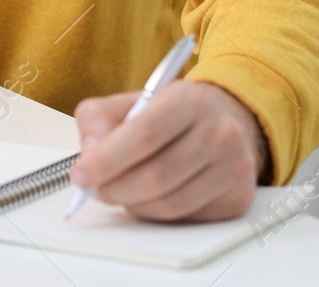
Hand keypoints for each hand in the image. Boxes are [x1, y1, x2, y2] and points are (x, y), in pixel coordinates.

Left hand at [69, 80, 269, 221]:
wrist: (222, 119)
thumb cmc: (169, 113)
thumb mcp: (131, 101)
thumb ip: (98, 119)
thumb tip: (90, 154)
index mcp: (189, 99)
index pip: (144, 135)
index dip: (107, 160)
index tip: (81, 175)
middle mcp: (219, 131)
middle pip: (155, 176)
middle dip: (114, 188)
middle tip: (94, 189)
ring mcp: (233, 167)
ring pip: (168, 204)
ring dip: (133, 204)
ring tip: (120, 191)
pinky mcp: (237, 196)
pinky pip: (185, 217)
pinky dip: (156, 213)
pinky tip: (148, 197)